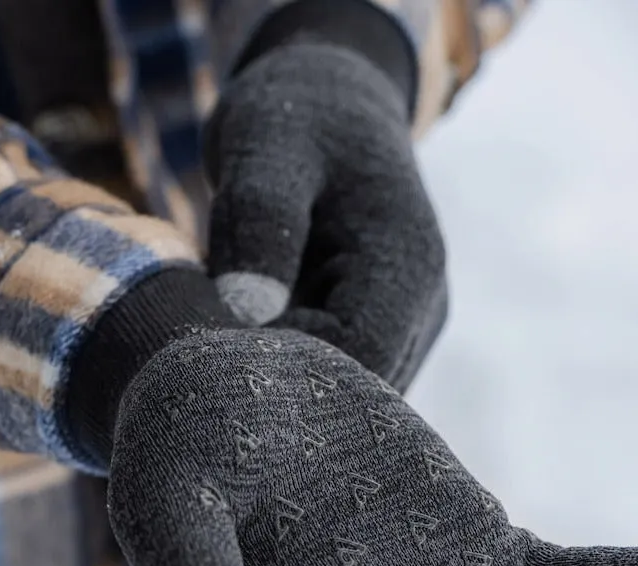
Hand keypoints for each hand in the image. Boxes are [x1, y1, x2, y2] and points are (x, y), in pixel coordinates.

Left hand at [205, 40, 445, 392]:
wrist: (334, 106)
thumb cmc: (296, 118)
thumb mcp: (265, 148)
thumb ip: (260, 224)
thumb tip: (248, 315)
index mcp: (409, 262)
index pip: (361, 355)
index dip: (290, 365)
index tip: (219, 336)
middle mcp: (424, 306)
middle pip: (360, 384)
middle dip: (285, 377)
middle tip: (213, 342)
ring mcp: (409, 325)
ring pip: (350, 387)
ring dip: (287, 372)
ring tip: (233, 324)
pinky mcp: (386, 332)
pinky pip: (341, 371)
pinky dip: (293, 362)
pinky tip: (254, 327)